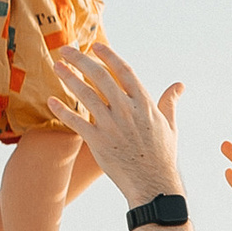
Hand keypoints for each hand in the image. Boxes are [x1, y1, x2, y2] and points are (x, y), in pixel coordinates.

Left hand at [50, 44, 184, 205]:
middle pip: (100, 76)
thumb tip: (179, 85)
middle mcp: (127, 110)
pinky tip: (52, 100)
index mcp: (145, 103)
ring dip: (69, 78)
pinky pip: (76, 122)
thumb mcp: (170, 126)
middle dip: (81, 60)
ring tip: (57, 66)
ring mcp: (111, 126)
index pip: (124, 71)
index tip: (95, 46)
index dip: (108, 56)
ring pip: (85, 95)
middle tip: (66, 50)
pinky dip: (63, 110)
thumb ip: (169, 102)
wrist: (153, 184)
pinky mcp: (98, 142)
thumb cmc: (163, 156)